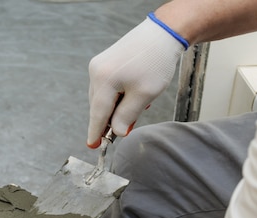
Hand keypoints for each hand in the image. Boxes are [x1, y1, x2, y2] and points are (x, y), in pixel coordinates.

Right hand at [87, 15, 185, 147]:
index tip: (93, 146)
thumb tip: (116, 133)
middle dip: (112, 118)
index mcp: (103, 81)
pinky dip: (117, 95)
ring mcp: (98, 65)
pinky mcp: (104, 61)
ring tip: (138, 102)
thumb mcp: (144, 94)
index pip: (97, 114)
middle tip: (128, 126)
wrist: (163, 32)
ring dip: (116, 106)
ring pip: (103, 97)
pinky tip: (132, 92)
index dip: (96, 132)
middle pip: (99, 106)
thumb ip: (127, 116)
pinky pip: (106, 86)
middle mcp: (96, 72)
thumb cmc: (156, 62)